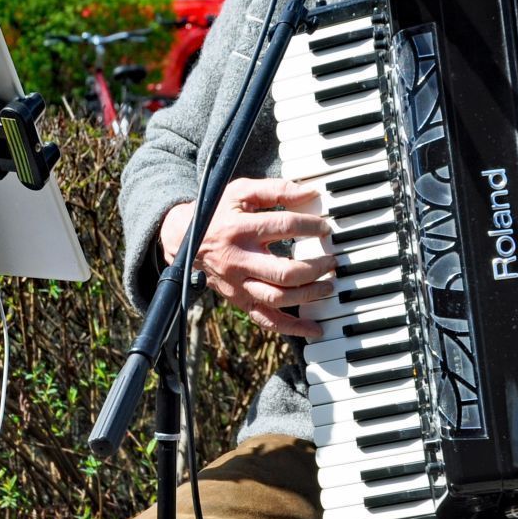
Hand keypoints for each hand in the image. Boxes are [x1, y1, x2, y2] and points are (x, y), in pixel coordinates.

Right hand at [159, 178, 334, 338]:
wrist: (185, 241)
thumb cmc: (218, 213)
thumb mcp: (241, 192)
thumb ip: (275, 190)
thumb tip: (309, 192)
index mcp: (240, 230)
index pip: (284, 227)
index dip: (310, 227)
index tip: (325, 228)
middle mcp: (239, 260)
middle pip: (284, 272)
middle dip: (316, 268)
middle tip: (332, 261)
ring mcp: (239, 285)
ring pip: (278, 298)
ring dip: (309, 294)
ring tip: (328, 285)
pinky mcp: (240, 301)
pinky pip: (267, 320)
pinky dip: (292, 328)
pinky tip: (314, 328)